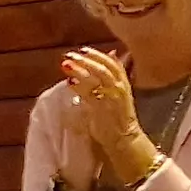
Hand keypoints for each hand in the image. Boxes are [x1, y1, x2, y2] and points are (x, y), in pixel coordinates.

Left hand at [57, 48, 154, 184]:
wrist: (124, 140)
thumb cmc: (117, 119)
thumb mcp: (115, 96)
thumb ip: (107, 80)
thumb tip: (103, 66)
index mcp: (124, 84)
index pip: (113, 64)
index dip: (98, 55)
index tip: (84, 50)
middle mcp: (120, 88)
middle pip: (105, 67)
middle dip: (87, 59)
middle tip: (72, 55)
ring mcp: (113, 98)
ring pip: (98, 77)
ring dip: (81, 69)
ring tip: (66, 64)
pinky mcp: (103, 109)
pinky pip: (90, 94)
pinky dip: (79, 86)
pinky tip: (69, 83)